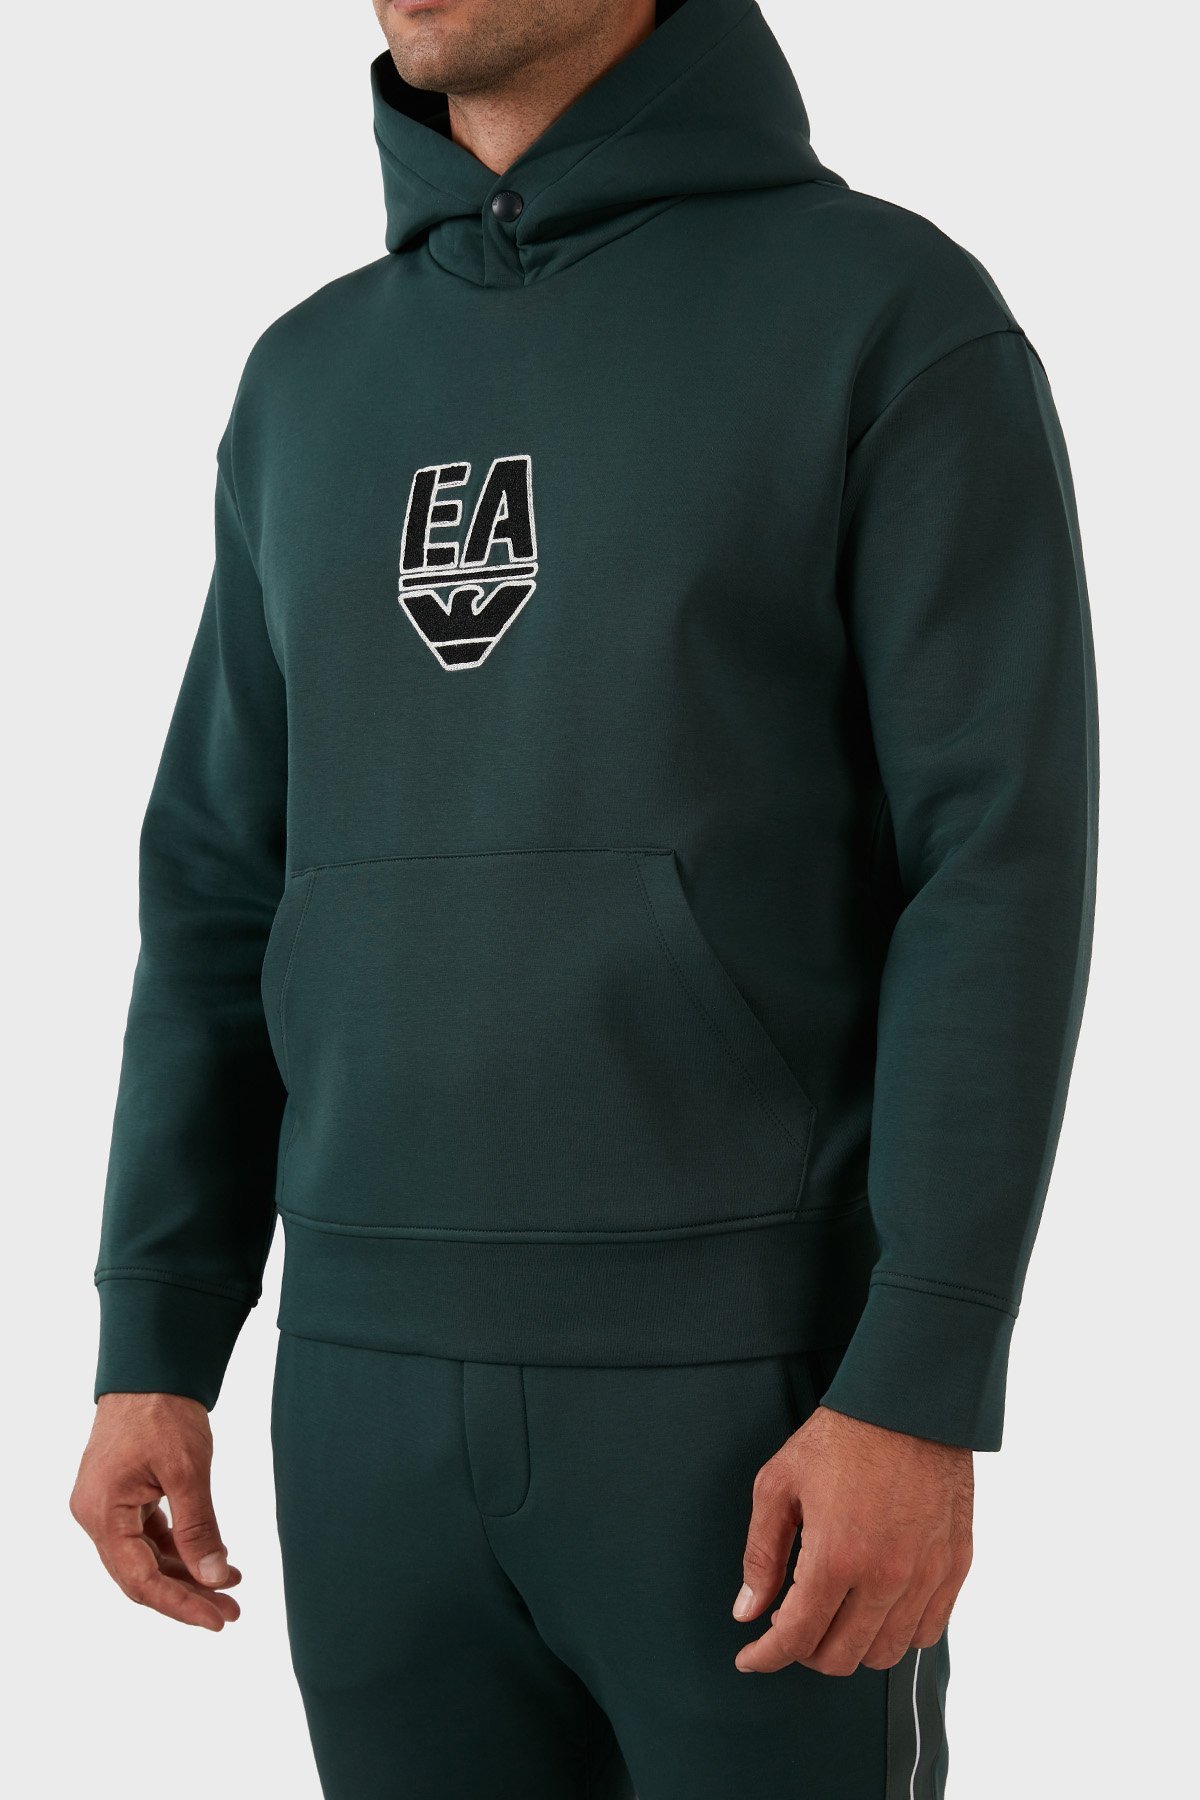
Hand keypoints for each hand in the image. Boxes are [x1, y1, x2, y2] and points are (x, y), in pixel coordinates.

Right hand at [71, 1392, 241, 1630]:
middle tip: (232, 1611)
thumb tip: (214, 1578)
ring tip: (230, 1587)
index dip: (180, 1605)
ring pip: (146, 1557)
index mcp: (102, 1513)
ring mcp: (107, 1507)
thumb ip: (199, 1527)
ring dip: (186, 1574)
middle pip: (141, 1574)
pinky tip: (212, 1558)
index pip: (140, 1579)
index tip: (217, 1620)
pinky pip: (148, 1536)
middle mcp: (96, 1516)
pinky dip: (179, 1548)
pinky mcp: (122, 1497)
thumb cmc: (163, 1410)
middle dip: (187, 1595)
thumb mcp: (187, 1469)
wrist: (151, 1366)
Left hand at [733, 1405, 971, 1674]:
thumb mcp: (779, 1484)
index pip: (797, 1637)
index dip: (766, 1657)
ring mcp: (926, 1575)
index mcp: (836, 1556)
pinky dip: (897, 1633)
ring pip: (886, 1653)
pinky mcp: (955, 1565)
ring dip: (852, 1647)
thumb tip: (747, 1611)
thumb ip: (761, 1554)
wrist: (908, 1402)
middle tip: (790, 1629)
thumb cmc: (841, 1436)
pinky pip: (927, 1631)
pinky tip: (876, 1609)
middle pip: (842, 1657)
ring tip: (833, 1618)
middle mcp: (886, 1576)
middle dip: (805, 1653)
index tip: (750, 1658)